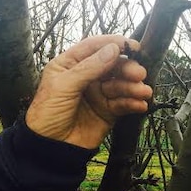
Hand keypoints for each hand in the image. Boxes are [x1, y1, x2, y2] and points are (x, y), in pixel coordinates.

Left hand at [25, 35, 152, 148]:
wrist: (49, 147)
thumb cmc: (47, 113)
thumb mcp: (63, 87)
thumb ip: (88, 68)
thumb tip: (113, 49)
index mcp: (69, 64)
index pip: (93, 47)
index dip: (112, 43)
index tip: (132, 45)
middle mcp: (85, 76)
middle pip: (112, 65)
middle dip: (127, 68)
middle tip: (139, 74)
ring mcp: (97, 93)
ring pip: (120, 84)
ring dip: (133, 87)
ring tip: (143, 92)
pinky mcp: (107, 111)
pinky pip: (123, 103)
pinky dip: (133, 102)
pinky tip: (140, 104)